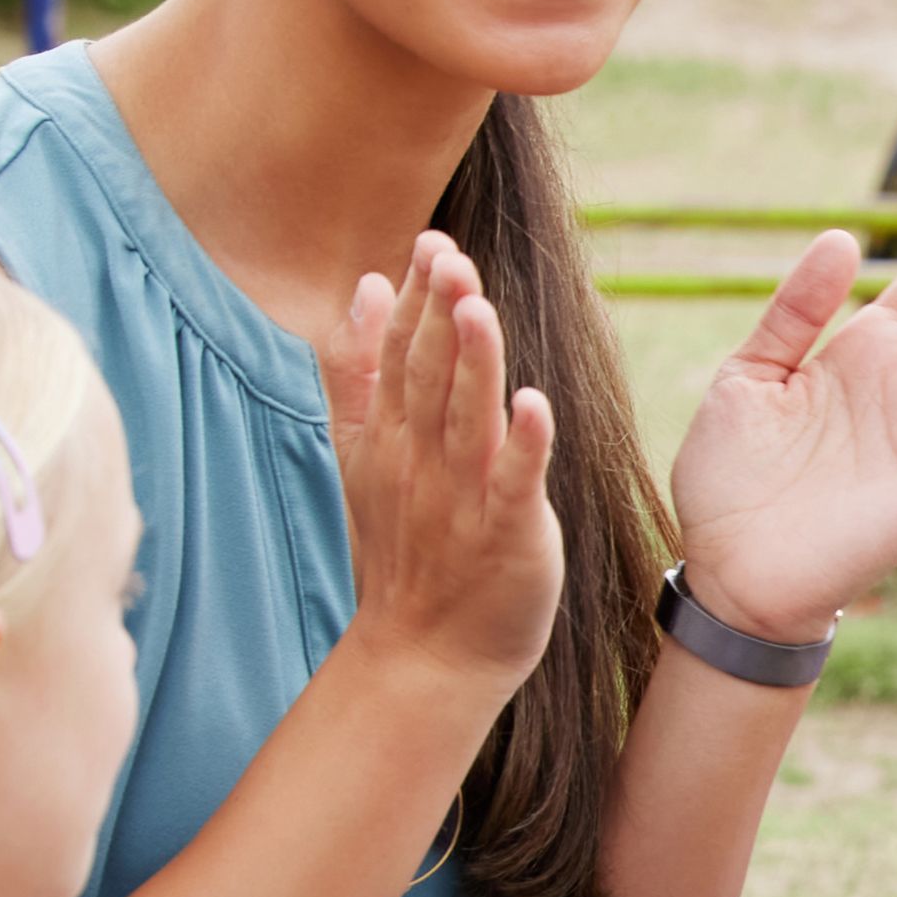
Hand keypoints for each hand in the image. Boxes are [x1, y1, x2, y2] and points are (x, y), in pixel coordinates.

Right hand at [330, 234, 562, 697]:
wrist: (427, 654)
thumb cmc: (409, 550)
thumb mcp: (366, 457)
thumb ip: (361, 375)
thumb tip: (368, 288)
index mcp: (391, 440)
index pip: (399, 357)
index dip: (414, 301)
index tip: (430, 242)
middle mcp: (420, 462)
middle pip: (428, 378)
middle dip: (439, 315)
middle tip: (449, 254)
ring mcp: (460, 499)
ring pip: (467, 420)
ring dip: (474, 364)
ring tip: (478, 307)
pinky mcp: (505, 534)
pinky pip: (514, 484)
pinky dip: (524, 445)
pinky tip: (534, 403)